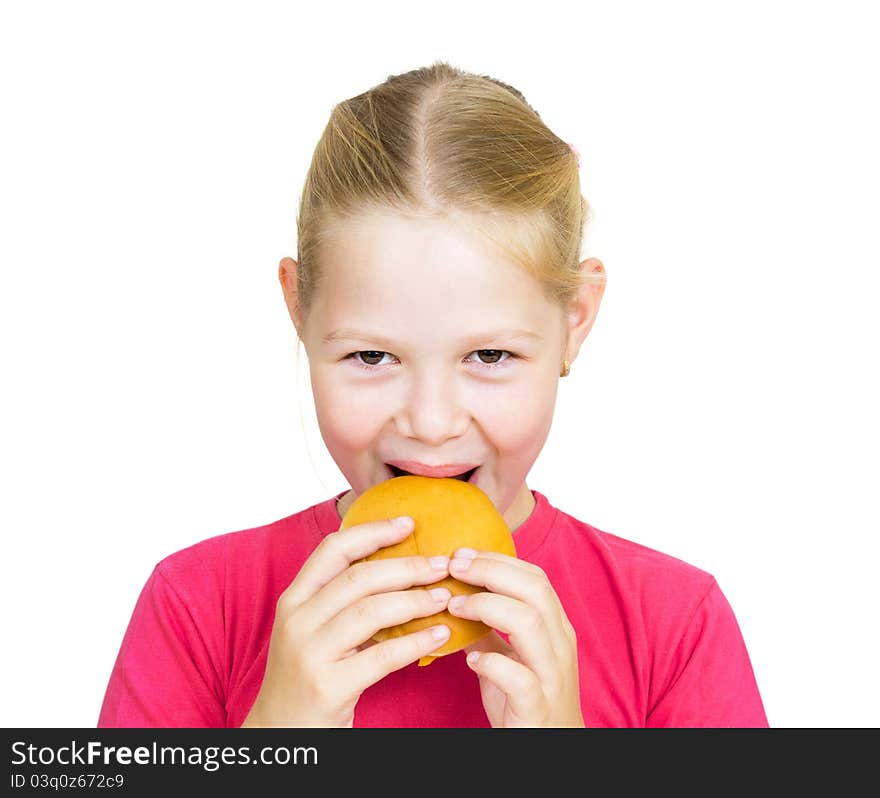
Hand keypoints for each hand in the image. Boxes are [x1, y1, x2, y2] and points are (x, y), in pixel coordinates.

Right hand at [241, 517, 451, 726]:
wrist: (281, 732)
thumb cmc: (307, 674)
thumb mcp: (312, 629)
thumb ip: (340, 599)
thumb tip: (398, 565)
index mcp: (294, 599)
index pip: (333, 549)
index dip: (373, 531)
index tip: (409, 523)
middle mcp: (297, 621)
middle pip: (360, 577)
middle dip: (407, 566)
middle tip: (441, 564)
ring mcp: (310, 653)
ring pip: (372, 611)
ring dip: (416, 600)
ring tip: (444, 597)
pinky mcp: (329, 686)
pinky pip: (383, 655)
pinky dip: (417, 642)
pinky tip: (440, 636)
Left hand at [446, 548, 583, 726]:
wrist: (551, 752)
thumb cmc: (526, 703)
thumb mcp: (509, 657)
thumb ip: (489, 628)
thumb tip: (455, 596)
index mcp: (555, 628)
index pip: (535, 577)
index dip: (497, 560)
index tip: (461, 554)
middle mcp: (559, 646)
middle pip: (534, 590)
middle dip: (490, 571)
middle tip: (453, 568)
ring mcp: (552, 676)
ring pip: (530, 623)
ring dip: (486, 607)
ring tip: (454, 608)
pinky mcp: (538, 708)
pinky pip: (520, 679)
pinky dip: (492, 663)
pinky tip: (470, 659)